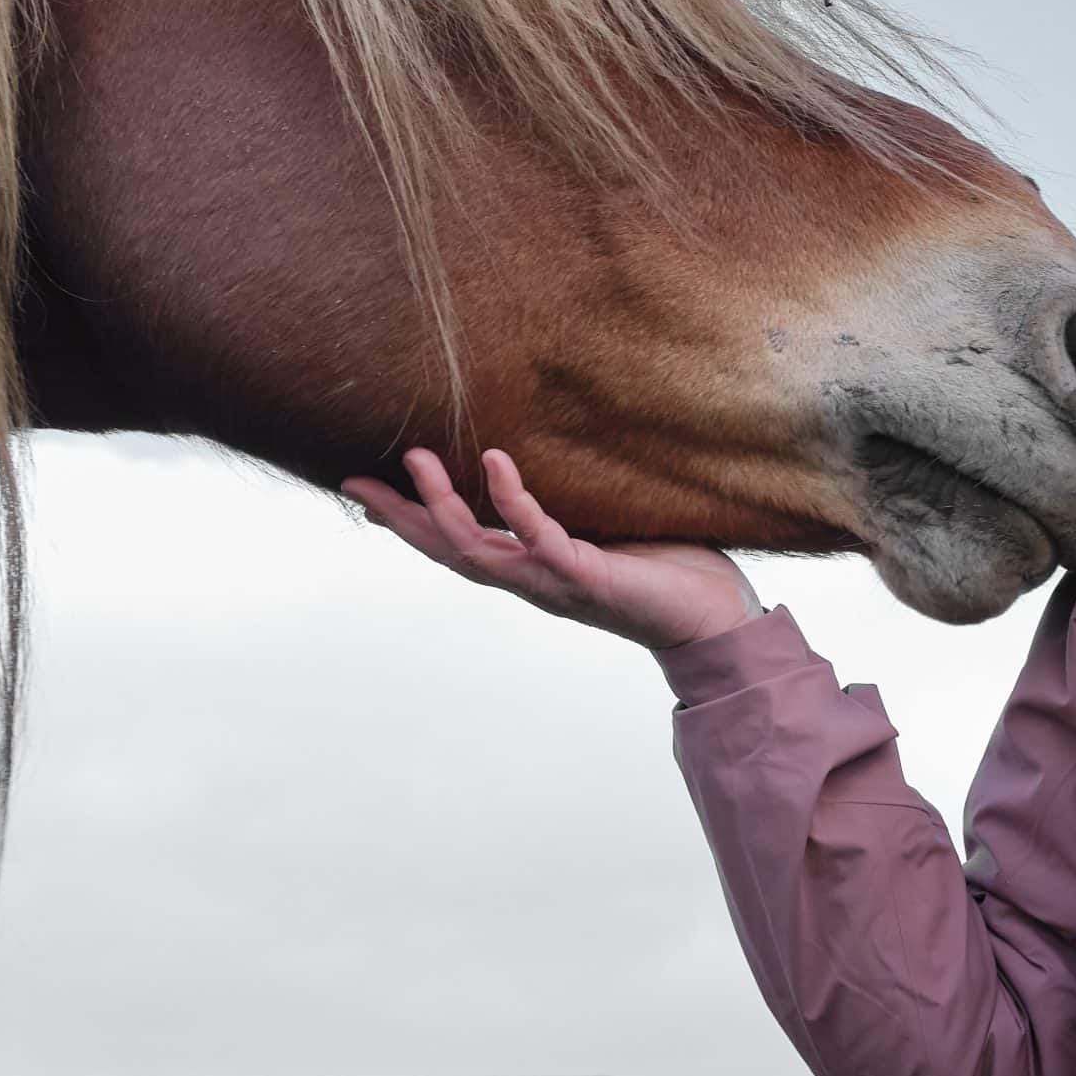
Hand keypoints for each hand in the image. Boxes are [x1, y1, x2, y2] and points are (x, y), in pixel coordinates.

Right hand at [342, 448, 761, 650]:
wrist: (717, 620)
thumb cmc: (666, 570)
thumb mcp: (603, 527)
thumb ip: (570, 503)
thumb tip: (552, 455)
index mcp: (527, 568)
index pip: (453, 542)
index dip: (405, 519)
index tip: (362, 488)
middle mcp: (529, 579)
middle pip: (446, 549)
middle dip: (400, 517)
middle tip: (357, 481)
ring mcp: (552, 581)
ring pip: (476, 548)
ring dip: (441, 505)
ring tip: (418, 459)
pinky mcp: (585, 577)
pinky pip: (537, 537)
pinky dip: (512, 500)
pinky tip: (494, 461)